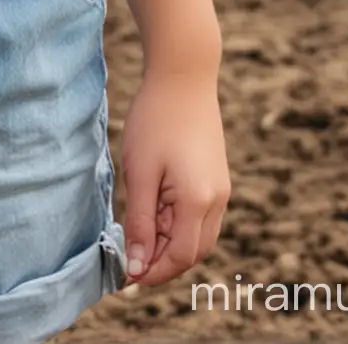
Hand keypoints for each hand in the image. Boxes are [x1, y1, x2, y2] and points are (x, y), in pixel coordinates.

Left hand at [118, 66, 229, 287]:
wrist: (183, 75)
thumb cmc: (156, 120)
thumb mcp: (140, 173)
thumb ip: (140, 223)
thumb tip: (137, 267)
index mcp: (198, 202)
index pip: (180, 257)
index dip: (153, 271)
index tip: (126, 272)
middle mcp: (217, 200)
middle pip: (193, 252)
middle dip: (163, 262)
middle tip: (130, 255)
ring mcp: (220, 189)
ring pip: (199, 236)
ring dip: (171, 244)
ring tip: (139, 231)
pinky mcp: (217, 178)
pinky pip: (201, 216)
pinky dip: (179, 224)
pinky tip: (155, 210)